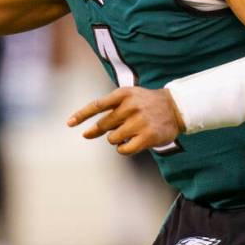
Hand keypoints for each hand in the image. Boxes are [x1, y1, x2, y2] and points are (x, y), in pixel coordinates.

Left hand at [67, 86, 183, 154]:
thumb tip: (86, 133)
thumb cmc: (145, 104)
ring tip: (129, 132)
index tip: (69, 123)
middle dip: (102, 130)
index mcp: (124, 94)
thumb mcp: (128, 98)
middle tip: (116, 128)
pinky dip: (122, 149)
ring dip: (115, 139)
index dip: (82, 115)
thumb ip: (109, 111)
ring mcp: (139, 122)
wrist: (175, 108)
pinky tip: (130, 143)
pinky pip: (123, 149)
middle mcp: (131, 106)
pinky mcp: (147, 137)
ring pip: (112, 138)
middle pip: (103, 125)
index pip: (97, 105)